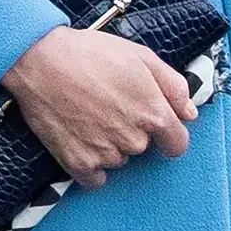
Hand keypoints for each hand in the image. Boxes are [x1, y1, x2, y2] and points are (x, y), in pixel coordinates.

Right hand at [0, 24, 198, 189]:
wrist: (41, 61)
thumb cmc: (90, 53)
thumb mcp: (140, 56)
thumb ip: (173, 86)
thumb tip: (190, 113)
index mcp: (153, 113)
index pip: (177, 144)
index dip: (168, 133)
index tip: (154, 124)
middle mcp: (134, 139)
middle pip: (143, 148)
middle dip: (132, 129)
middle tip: (109, 102)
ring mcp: (106, 155)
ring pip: (118, 159)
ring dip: (110, 143)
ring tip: (89, 112)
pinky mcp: (80, 165)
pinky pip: (96, 177)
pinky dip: (90, 162)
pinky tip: (79, 135)